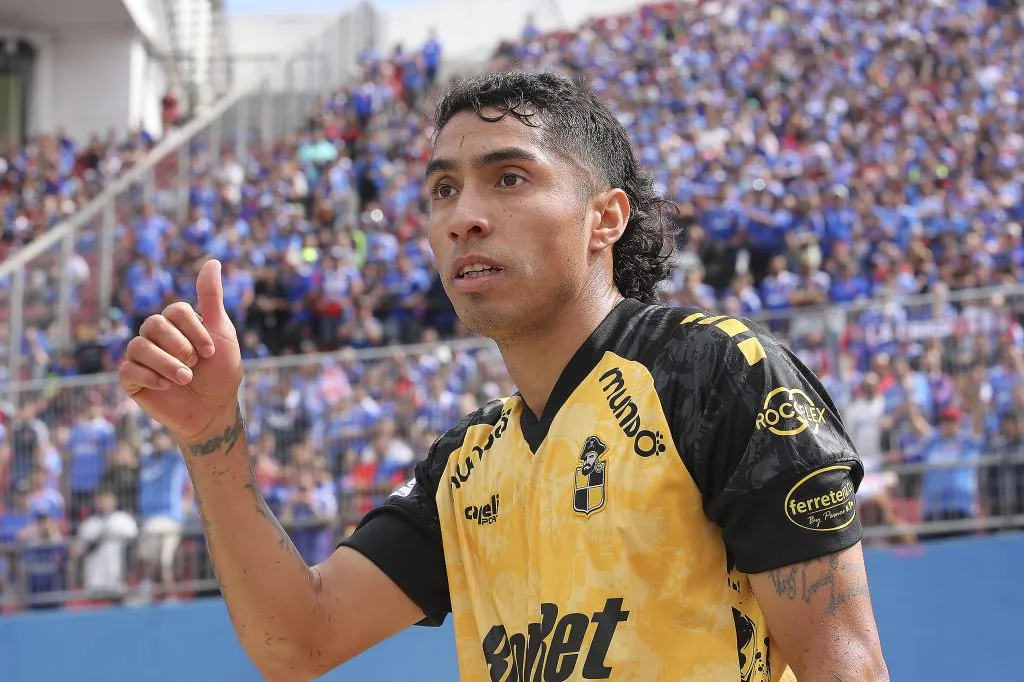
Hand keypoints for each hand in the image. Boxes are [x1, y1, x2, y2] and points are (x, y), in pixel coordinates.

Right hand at [119, 259, 243, 439]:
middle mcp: (156, 336)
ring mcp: (142, 357)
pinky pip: (128, 369)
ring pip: (139, 346)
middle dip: (180, 346)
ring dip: (167, 364)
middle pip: (154, 324)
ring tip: (186, 379)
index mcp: (176, 323)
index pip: (175, 311)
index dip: (194, 330)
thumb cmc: (221, 372)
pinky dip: (151, 377)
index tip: (211, 351)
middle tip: (196, 363)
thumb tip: (212, 261)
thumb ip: (212, 298)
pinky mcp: (132, 379)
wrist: (214, 410)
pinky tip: (168, 387)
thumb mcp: (221, 332)